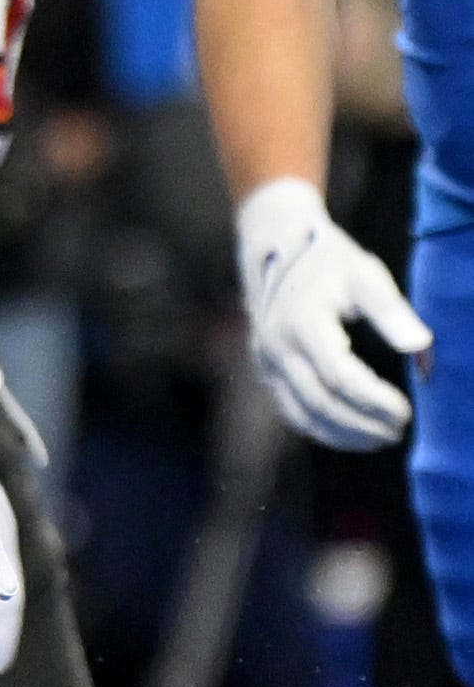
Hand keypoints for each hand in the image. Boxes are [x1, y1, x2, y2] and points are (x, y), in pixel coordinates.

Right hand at [238, 177, 430, 448]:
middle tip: (400, 431)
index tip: (408, 411)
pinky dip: (321, 430)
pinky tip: (352, 435)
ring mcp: (266, 359)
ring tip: (382, 440)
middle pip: (320, 402)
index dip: (376, 401)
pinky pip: (290, 410)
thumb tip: (421, 346)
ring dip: (343, 435)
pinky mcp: (265, 368)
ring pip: (301, 414)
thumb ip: (391, 311)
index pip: (340, 377)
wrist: (277, 246)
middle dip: (363, 425)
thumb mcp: (364, 274)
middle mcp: (276, 345)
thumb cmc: (331, 262)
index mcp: (302, 322)